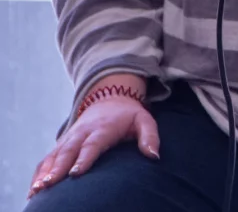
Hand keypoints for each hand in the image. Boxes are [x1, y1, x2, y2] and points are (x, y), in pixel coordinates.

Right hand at [27, 97, 158, 199]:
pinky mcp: (62, 143)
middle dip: (57, 169)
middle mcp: (82, 132)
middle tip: (48, 185)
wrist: (110, 97)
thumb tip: (154, 156)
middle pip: (68, 151)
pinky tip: (33, 189)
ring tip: (37, 190)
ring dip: (44, 172)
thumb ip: (150, 136)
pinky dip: (39, 172)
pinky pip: (48, 158)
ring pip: (54, 155)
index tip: (76, 173)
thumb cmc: (129, 115)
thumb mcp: (144, 121)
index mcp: (102, 128)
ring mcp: (70, 137)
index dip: (84, 158)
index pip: (92, 144)